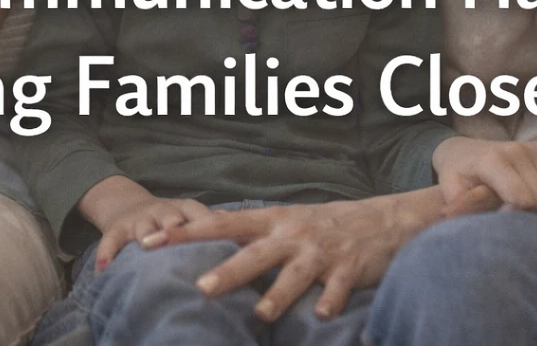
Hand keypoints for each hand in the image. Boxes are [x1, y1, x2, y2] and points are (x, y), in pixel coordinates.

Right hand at [80, 176, 210, 272]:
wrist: (126, 203)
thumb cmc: (169, 217)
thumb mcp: (190, 216)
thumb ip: (214, 227)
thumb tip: (248, 240)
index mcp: (185, 209)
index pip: (200, 215)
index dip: (210, 227)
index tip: (223, 244)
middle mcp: (162, 211)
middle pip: (171, 217)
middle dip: (176, 227)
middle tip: (181, 241)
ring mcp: (139, 219)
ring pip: (142, 226)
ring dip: (145, 236)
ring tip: (144, 248)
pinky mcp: (116, 228)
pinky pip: (109, 242)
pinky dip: (106, 255)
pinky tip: (103, 271)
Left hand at [145, 188, 446, 320]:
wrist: (384, 220)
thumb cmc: (325, 224)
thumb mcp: (286, 222)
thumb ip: (252, 234)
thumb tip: (206, 239)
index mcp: (272, 222)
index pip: (221, 224)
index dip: (186, 233)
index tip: (153, 241)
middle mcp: (291, 234)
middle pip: (253, 254)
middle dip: (228, 271)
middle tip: (200, 287)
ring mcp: (320, 252)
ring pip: (294, 275)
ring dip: (277, 295)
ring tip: (260, 315)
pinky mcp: (348, 270)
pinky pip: (337, 289)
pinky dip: (330, 302)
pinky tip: (323, 315)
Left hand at [431, 136, 536, 217]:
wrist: (461, 151)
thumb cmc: (456, 175)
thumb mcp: (450, 189)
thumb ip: (460, 206)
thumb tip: (455, 220)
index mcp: (493, 161)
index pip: (522, 198)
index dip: (517, 218)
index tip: (504, 224)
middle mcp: (517, 152)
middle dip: (532, 216)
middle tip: (515, 221)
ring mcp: (532, 150)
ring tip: (528, 214)